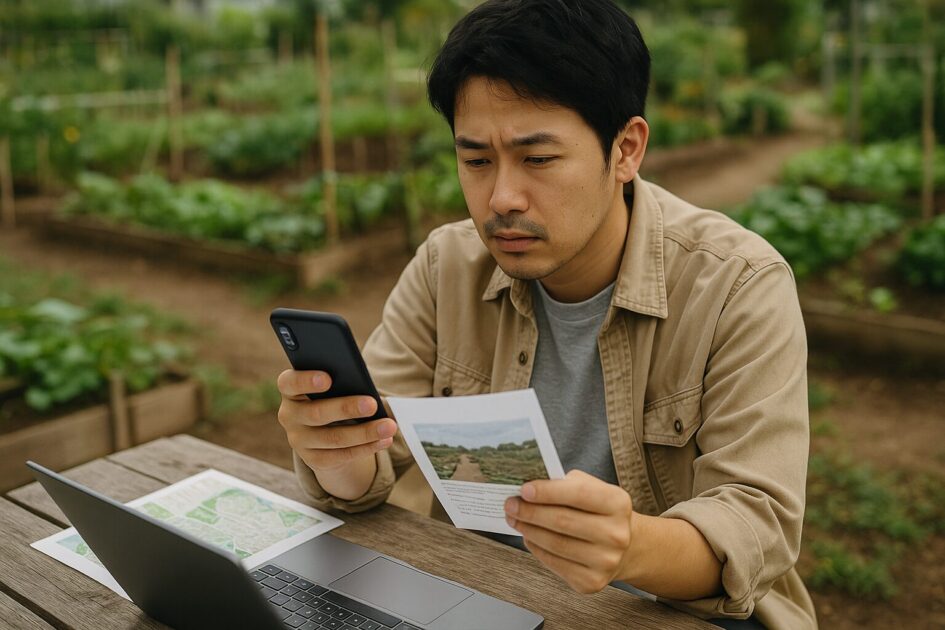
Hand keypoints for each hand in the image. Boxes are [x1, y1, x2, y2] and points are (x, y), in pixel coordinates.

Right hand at [276, 369, 397, 472]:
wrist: (325, 429)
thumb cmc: (332, 395)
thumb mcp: (332, 386)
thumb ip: (340, 381)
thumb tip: (364, 388)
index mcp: (290, 390)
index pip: (289, 383)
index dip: (306, 380)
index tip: (328, 378)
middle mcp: (289, 415)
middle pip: (316, 413)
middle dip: (346, 409)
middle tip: (372, 404)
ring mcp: (298, 440)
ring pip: (333, 439)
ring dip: (364, 433)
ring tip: (389, 426)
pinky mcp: (312, 460)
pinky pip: (341, 456)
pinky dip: (366, 448)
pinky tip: (384, 440)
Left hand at [504, 469, 633, 593]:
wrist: (625, 547)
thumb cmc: (598, 511)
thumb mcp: (591, 488)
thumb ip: (564, 484)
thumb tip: (527, 489)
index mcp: (617, 503)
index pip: (579, 494)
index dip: (548, 492)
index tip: (524, 490)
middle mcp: (616, 534)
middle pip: (563, 521)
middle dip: (530, 512)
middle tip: (510, 505)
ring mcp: (606, 561)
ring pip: (555, 544)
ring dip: (528, 530)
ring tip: (514, 519)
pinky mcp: (592, 582)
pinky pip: (554, 563)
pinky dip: (536, 548)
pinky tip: (529, 537)